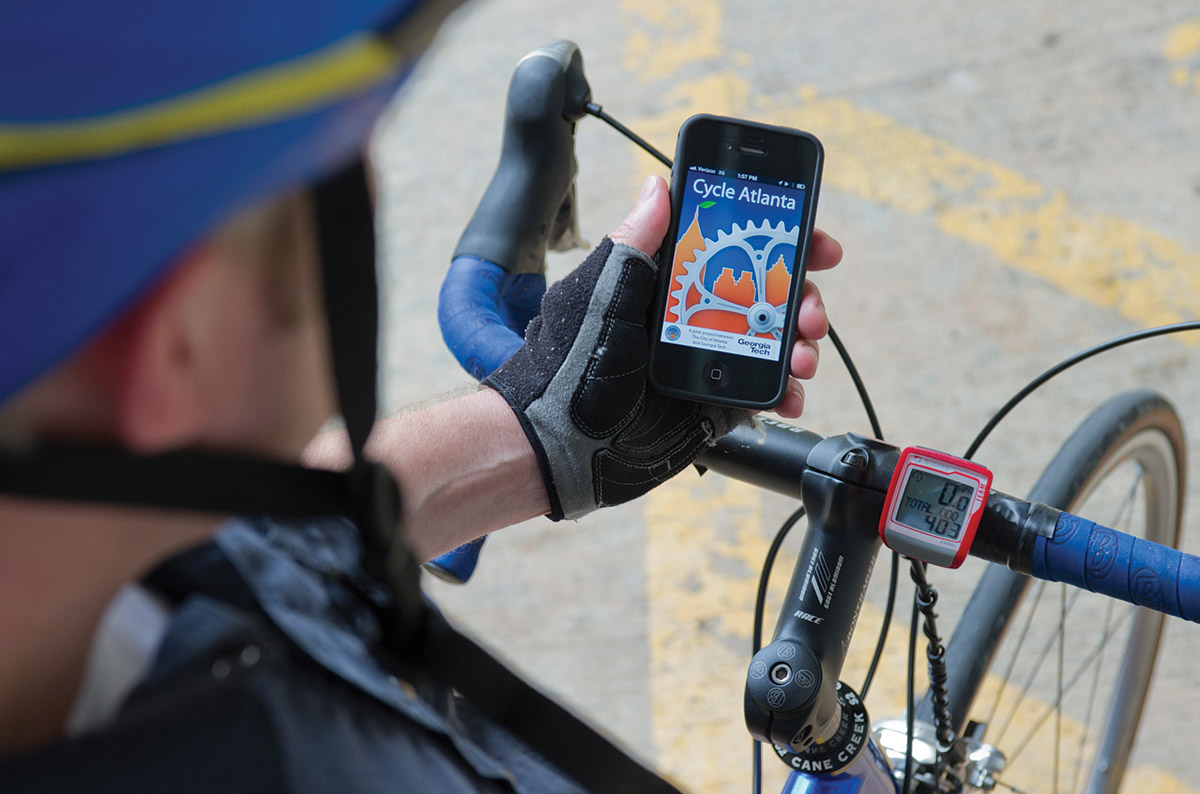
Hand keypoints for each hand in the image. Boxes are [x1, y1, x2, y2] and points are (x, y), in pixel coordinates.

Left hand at [485, 175, 840, 520]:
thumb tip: (659, 187)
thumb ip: (635, 245)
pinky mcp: (716, 403)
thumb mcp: (601, 295)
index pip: (733, 244)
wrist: (559, 444)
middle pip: (769, 291)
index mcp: (669, 279)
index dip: (780, 238)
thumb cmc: (570, 365)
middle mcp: (695, 313)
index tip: (813, 240)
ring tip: (802, 357)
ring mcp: (709, 358)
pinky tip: (790, 394)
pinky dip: (787, 391)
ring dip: (801, 342)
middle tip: (809, 312)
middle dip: (802, 296)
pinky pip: (765, 390)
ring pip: (775, 339)